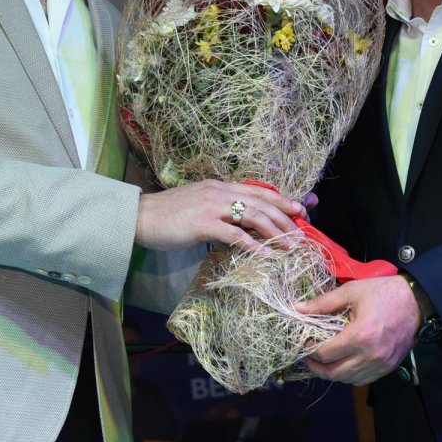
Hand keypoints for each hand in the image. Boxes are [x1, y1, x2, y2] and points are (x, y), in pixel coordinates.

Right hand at [135, 180, 300, 250]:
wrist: (140, 216)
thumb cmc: (168, 215)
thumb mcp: (199, 205)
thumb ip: (220, 210)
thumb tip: (242, 224)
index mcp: (219, 186)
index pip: (257, 190)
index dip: (281, 199)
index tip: (299, 210)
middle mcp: (219, 192)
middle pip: (261, 201)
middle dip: (285, 217)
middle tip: (301, 232)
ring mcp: (212, 207)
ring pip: (254, 216)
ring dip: (276, 231)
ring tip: (290, 245)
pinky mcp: (204, 224)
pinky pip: (236, 235)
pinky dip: (255, 245)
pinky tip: (267, 255)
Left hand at [296, 275, 419, 384]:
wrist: (416, 301)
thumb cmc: (383, 293)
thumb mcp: (351, 292)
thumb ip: (323, 303)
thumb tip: (298, 309)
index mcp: (359, 336)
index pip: (325, 353)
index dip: (310, 350)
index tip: (305, 342)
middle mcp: (370, 355)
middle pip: (334, 373)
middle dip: (317, 367)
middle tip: (309, 357)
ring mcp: (381, 364)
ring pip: (348, 380)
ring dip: (333, 373)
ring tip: (326, 361)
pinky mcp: (389, 368)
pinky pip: (363, 380)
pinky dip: (350, 376)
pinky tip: (345, 363)